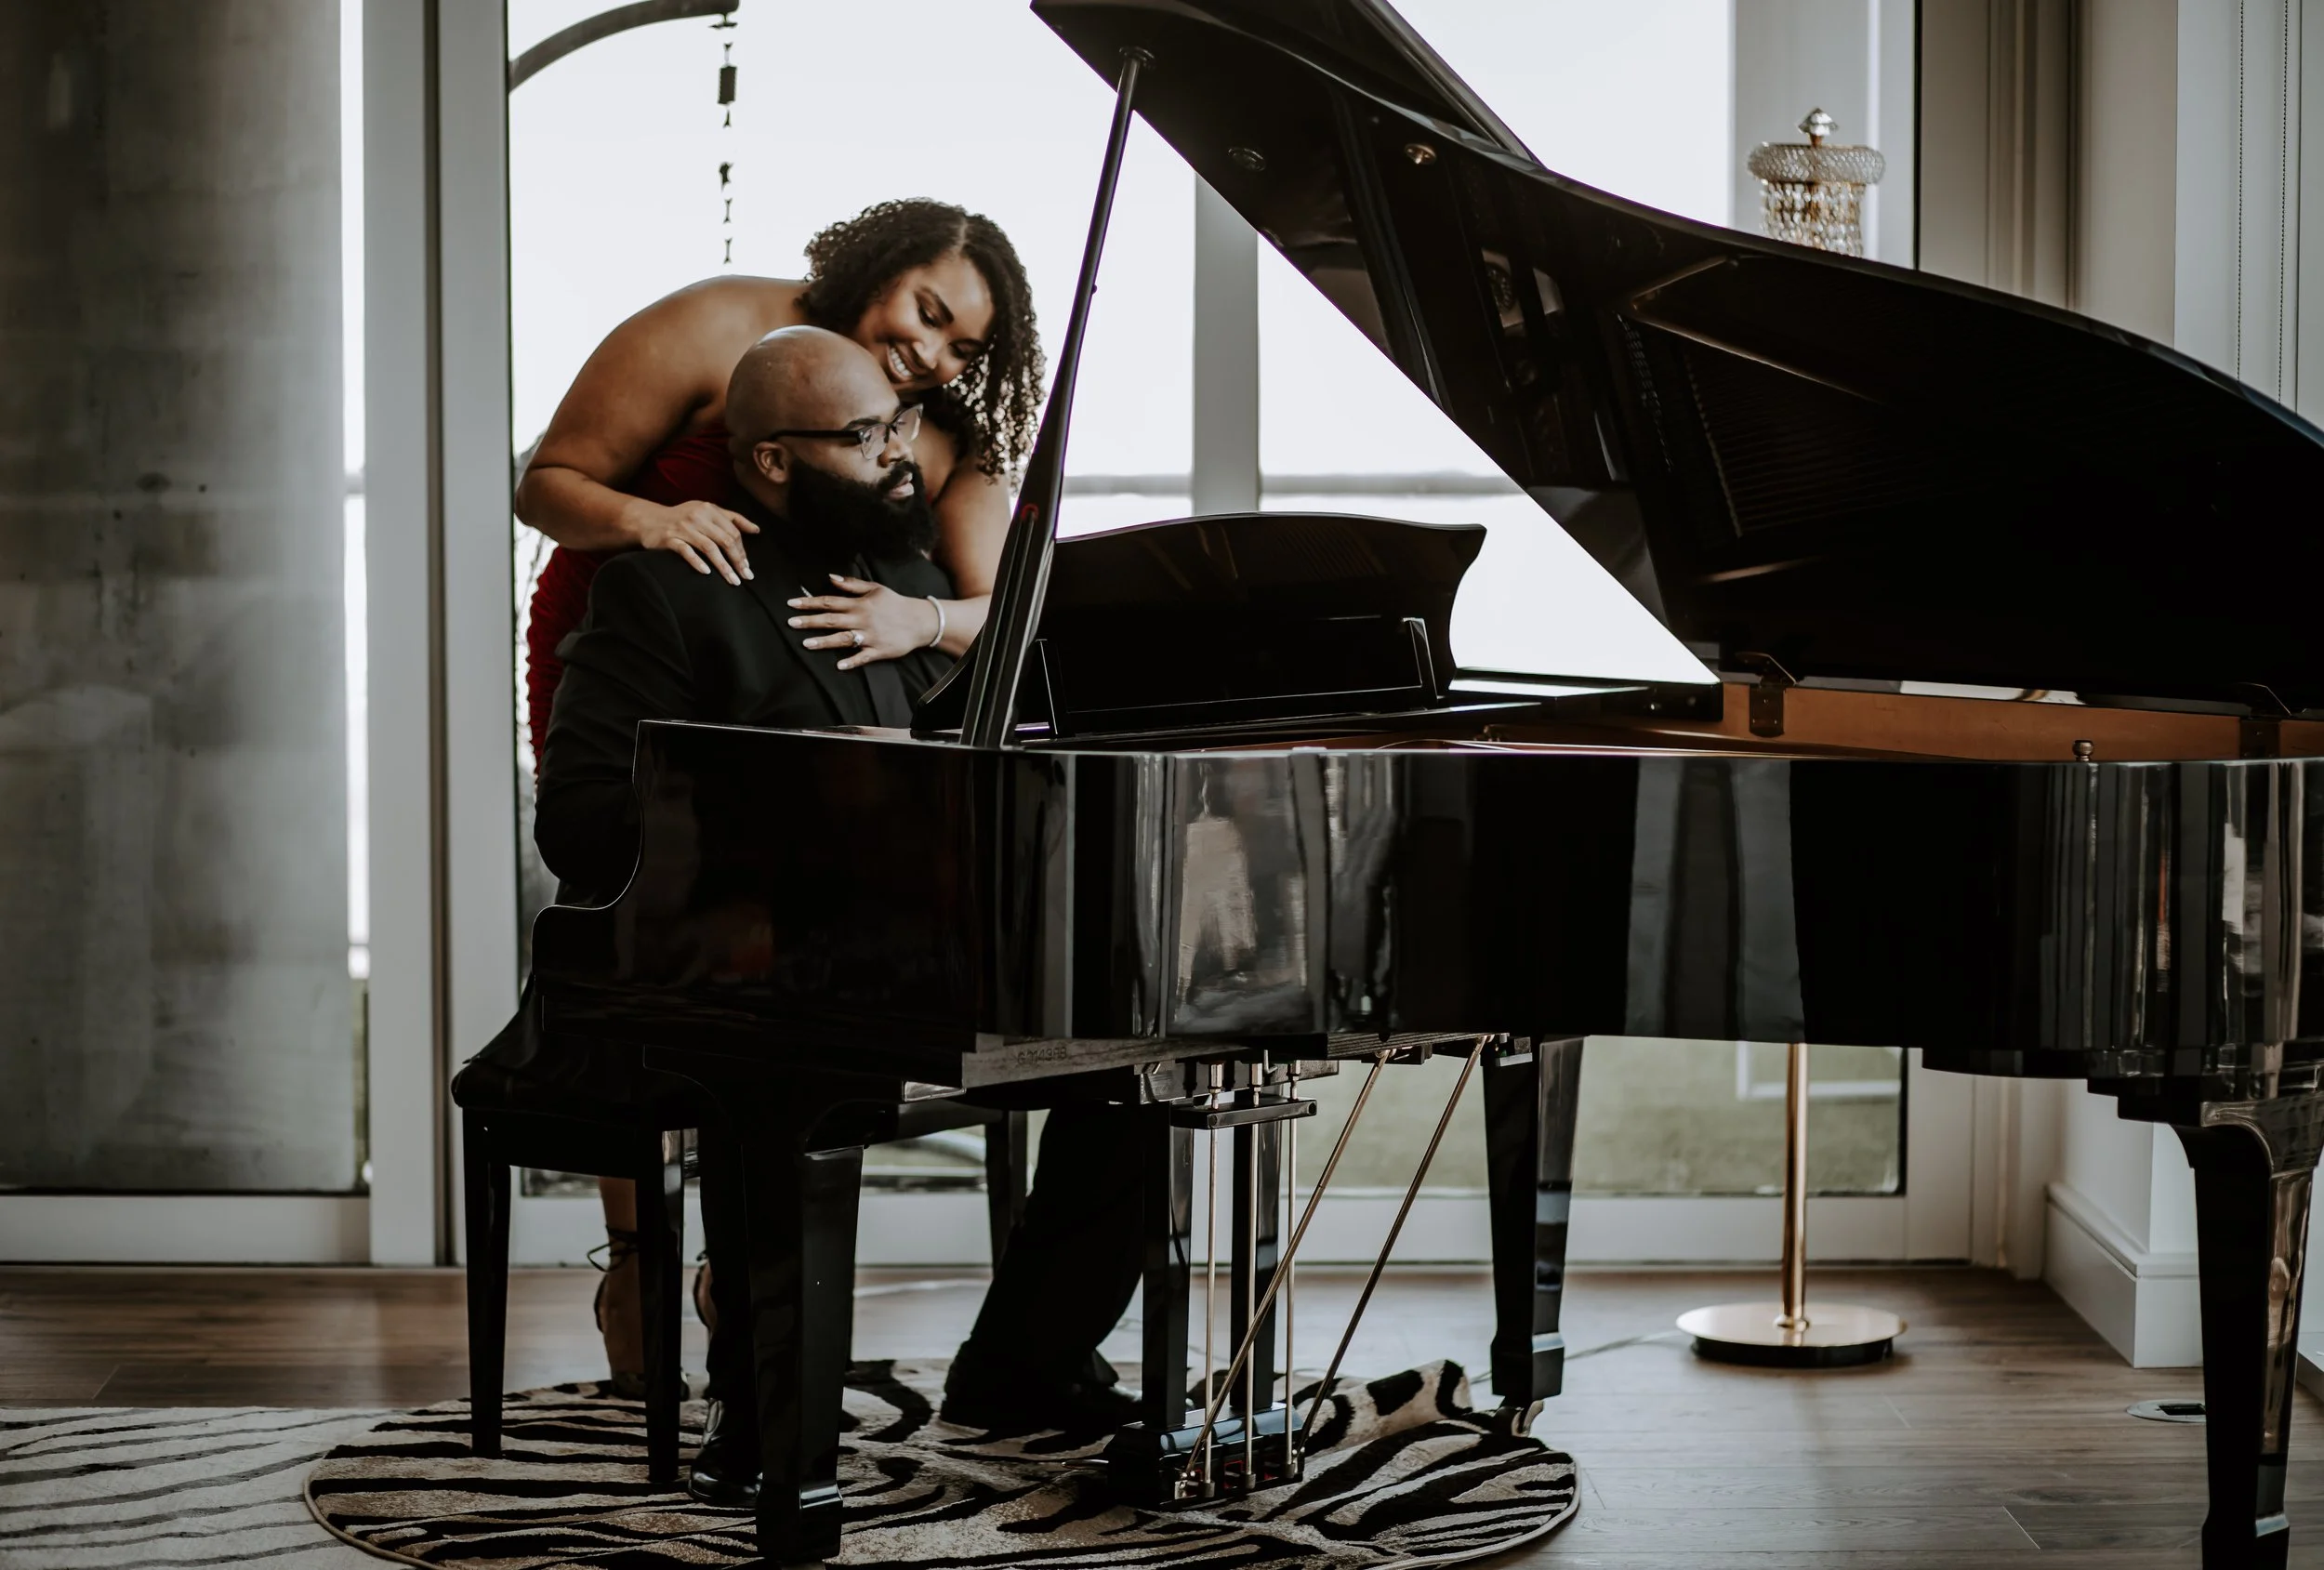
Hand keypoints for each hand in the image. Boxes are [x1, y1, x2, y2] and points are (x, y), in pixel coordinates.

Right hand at [629, 498, 758, 584]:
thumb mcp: (707, 511)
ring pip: (709, 548)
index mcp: (709, 509)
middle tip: (746, 576)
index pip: (733, 531)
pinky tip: (707, 573)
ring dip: (723, 566)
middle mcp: (697, 516)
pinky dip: (697, 562)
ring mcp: (683, 527)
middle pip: (725, 540)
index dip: (742, 550)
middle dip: (737, 560)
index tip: (747, 566)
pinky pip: (686, 551)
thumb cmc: (683, 518)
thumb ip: (732, 518)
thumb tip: (756, 530)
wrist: (649, 519)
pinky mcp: (669, 538)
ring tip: (733, 580)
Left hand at [788, 575, 943, 669]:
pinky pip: (863, 657)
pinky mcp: (879, 650)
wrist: (920, 621)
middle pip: (831, 620)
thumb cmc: (895, 603)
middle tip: (790, 623)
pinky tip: (839, 665)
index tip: (791, 604)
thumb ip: (851, 585)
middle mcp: (862, 619)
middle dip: (810, 621)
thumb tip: (830, 577)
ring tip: (806, 644)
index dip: (809, 602)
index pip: (829, 601)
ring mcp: (870, 636)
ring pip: (843, 639)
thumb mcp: (875, 588)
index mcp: (860, 604)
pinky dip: (852, 661)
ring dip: (824, 641)